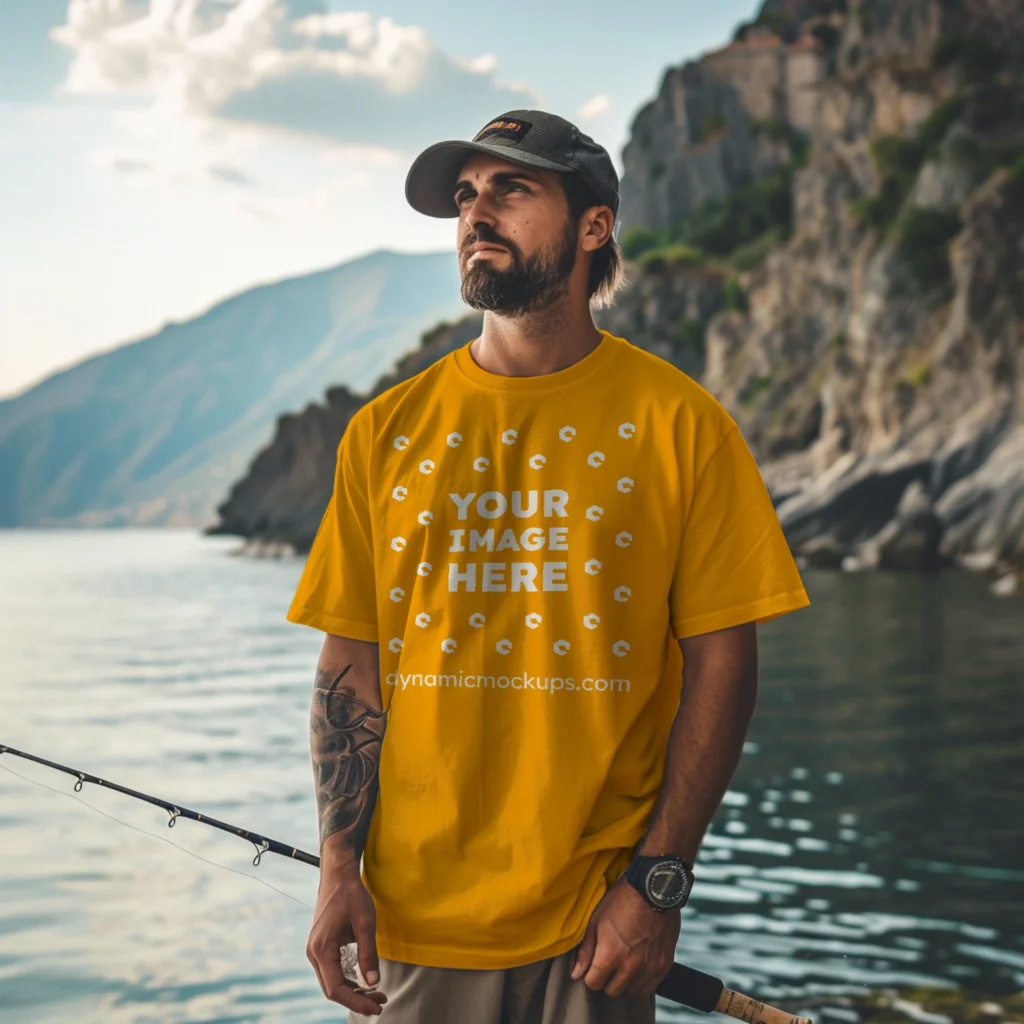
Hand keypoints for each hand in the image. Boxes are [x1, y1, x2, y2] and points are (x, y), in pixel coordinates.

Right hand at [306, 868, 387, 1016]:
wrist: (338, 874)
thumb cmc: (351, 895)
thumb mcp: (365, 923)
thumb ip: (368, 954)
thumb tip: (373, 982)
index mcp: (321, 949)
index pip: (336, 988)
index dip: (356, 1001)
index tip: (376, 1006)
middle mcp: (314, 953)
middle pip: (332, 989)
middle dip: (356, 999)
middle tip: (381, 1001)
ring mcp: (316, 950)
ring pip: (331, 981)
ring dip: (353, 990)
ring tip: (376, 992)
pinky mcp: (321, 946)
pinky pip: (332, 971)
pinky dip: (347, 979)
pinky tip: (363, 980)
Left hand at [570, 877, 679, 995]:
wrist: (653, 891)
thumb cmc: (622, 902)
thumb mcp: (596, 920)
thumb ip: (586, 950)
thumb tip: (576, 973)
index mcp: (609, 957)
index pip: (594, 984)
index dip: (591, 975)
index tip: (595, 965)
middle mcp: (629, 968)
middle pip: (612, 990)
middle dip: (608, 978)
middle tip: (611, 960)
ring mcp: (648, 969)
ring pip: (631, 989)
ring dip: (626, 979)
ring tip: (626, 959)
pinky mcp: (663, 966)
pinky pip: (650, 986)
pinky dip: (643, 979)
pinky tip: (640, 963)